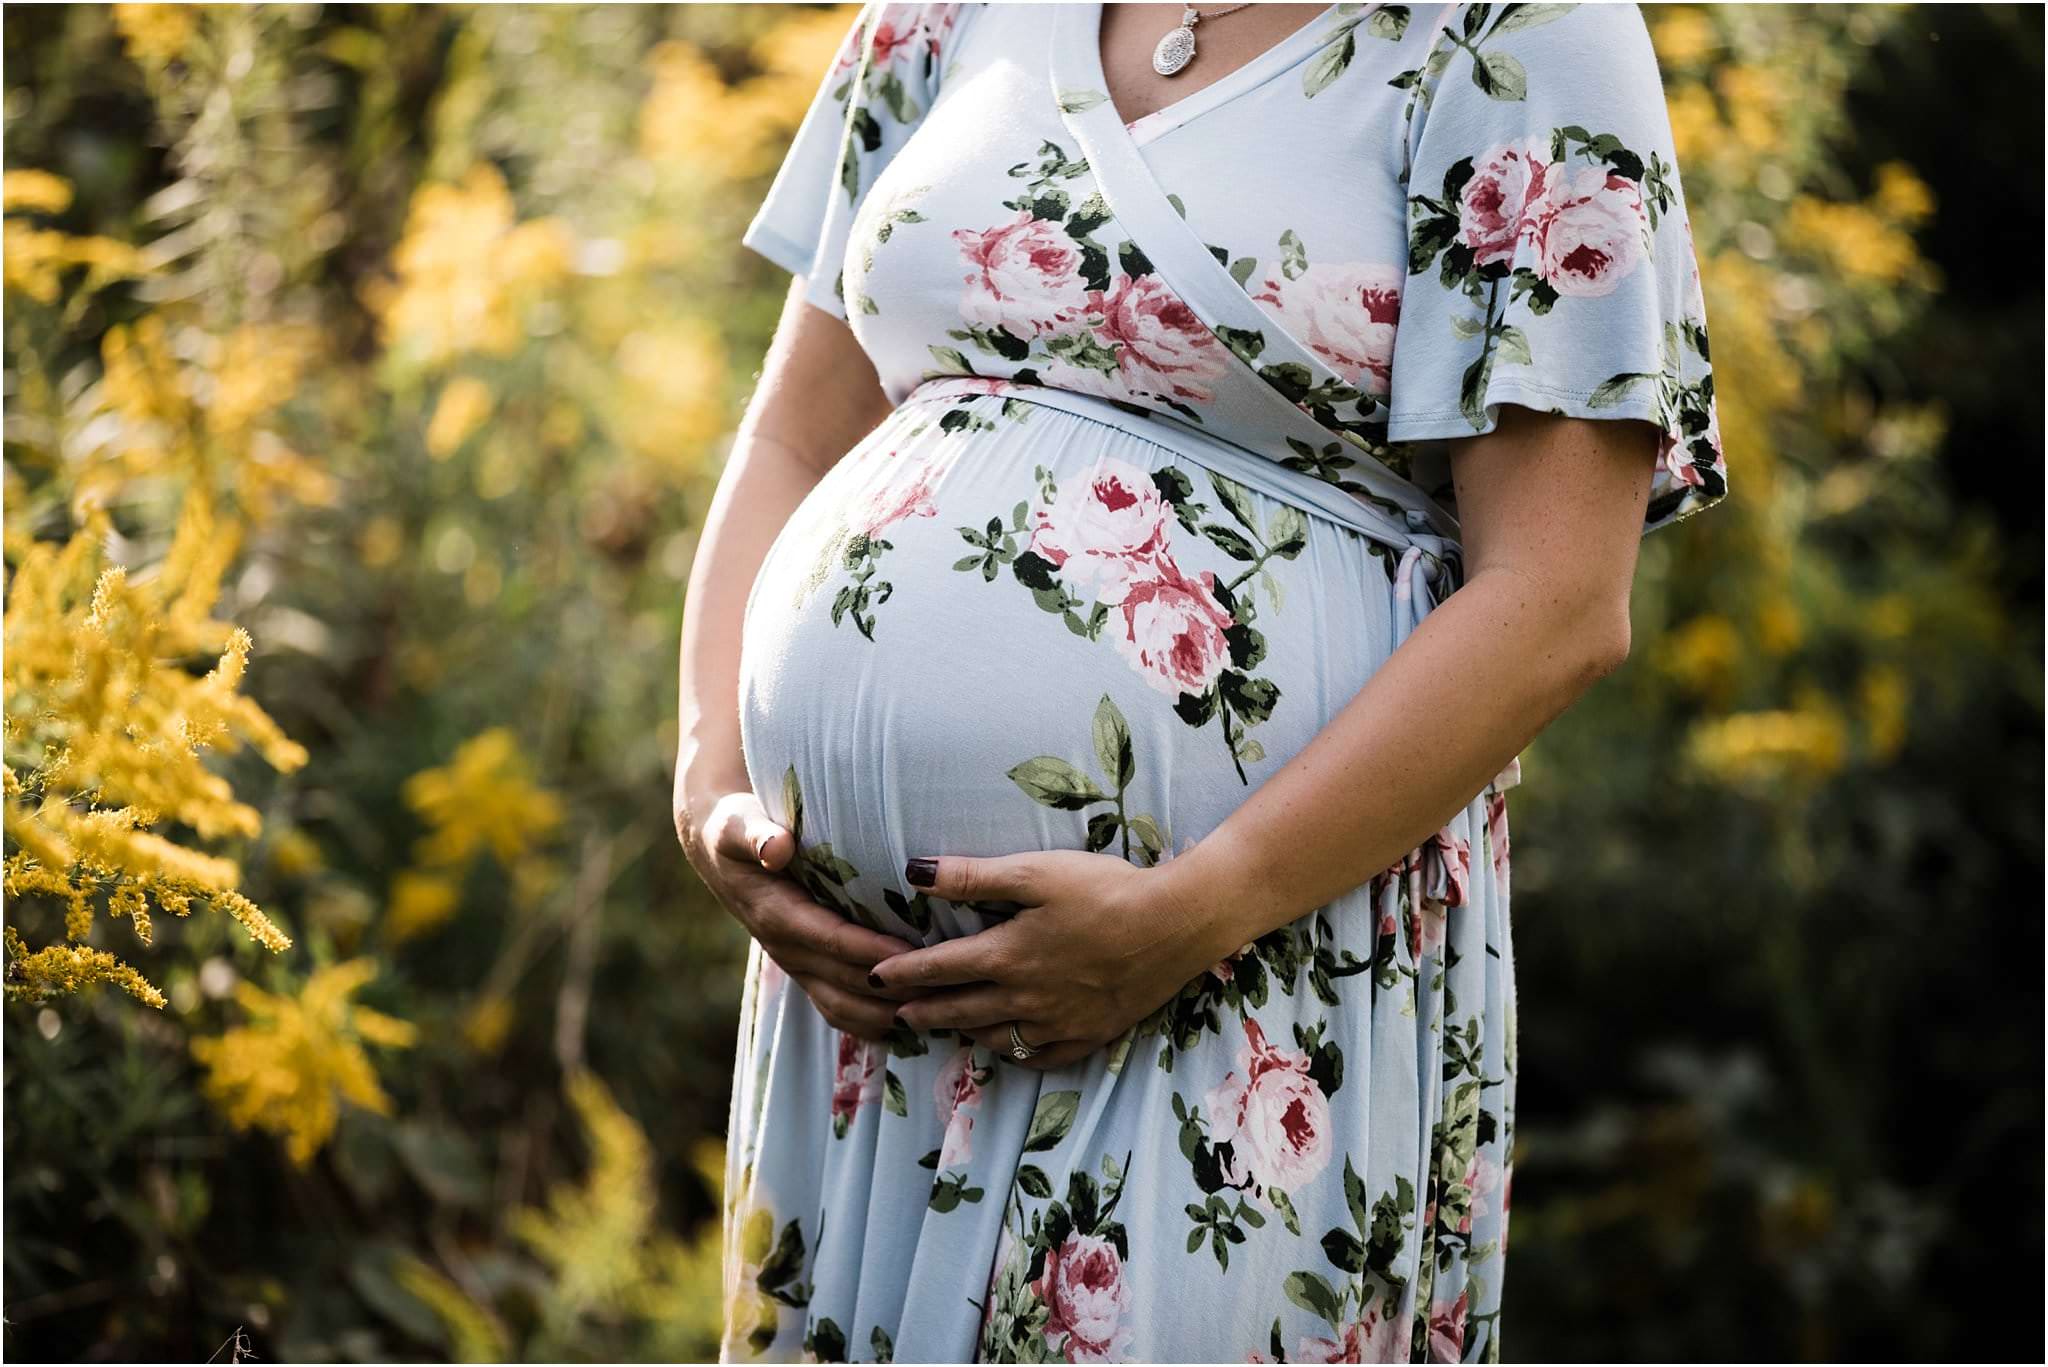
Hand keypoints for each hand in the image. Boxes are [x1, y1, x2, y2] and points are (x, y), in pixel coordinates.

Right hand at [675, 787, 931, 1040]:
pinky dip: (875, 1024)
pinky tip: (915, 1026)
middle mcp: (788, 951)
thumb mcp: (738, 824)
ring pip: (844, 1007)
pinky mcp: (808, 973)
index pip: (831, 940)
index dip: (872, 950)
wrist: (719, 855)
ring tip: (937, 1012)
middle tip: (944, 985)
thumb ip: (757, 835)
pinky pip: (840, 1011)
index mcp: (777, 916)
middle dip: (894, 987)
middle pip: (846, 981)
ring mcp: (798, 968)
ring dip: (888, 1015)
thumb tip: (778, 848)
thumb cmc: (737, 831)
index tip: (912, 953)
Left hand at [867, 848, 1244, 1069]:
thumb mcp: (1034, 872)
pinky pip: (1043, 1056)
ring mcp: (1058, 1022)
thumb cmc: (1105, 889)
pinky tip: (1011, 1049)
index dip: (902, 973)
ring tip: (948, 1029)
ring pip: (997, 1038)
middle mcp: (1025, 997)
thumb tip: (913, 871)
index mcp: (1006, 956)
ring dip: (965, 1033)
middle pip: (960, 1010)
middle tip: (897, 1014)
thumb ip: (971, 877)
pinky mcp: (1091, 1034)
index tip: (874, 976)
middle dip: (924, 1011)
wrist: (1175, 925)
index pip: (938, 969)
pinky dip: (1018, 1054)